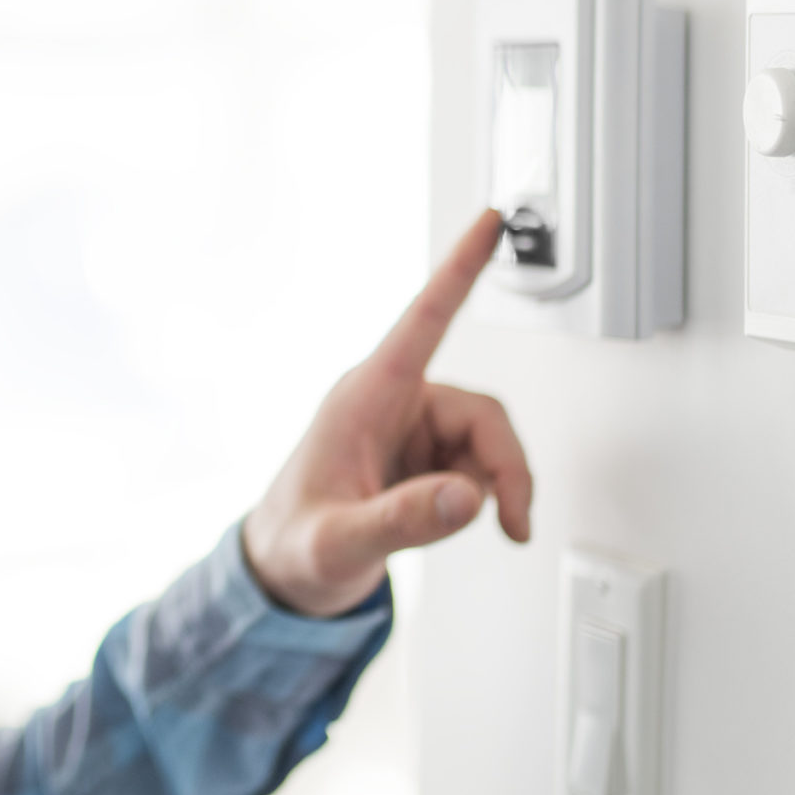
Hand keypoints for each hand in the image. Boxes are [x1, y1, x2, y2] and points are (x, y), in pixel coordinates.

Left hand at [241, 209, 532, 616]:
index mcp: (365, 397)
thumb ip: (402, 521)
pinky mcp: (425, 456)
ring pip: (487, 441)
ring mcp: (411, 429)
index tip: (489, 220)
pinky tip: (446, 519)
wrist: (284, 574)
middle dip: (505, 468)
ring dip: (492, 487)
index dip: (460, 268)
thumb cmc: (295, 546)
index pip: (424, 320)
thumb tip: (468, 497)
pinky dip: (483, 497)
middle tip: (511, 521)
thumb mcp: (339, 542)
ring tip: (458, 526)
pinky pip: (479, 464)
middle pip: (483, 414)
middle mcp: (393, 402)